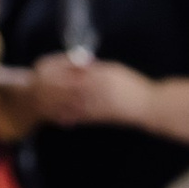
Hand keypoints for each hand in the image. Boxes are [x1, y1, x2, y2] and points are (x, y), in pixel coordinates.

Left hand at [30, 53, 146, 127]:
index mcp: (101, 76)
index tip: (46, 72)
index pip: (75, 72)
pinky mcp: (103, 117)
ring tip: (44, 107)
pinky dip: (71, 118)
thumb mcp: (115, 71)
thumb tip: (80, 67)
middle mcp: (98, 90)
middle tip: (39, 91)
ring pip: (74, 104)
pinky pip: (83, 118)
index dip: (60, 73)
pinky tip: (62, 120)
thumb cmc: (134, 86)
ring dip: (58, 106)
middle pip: (70, 88)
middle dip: (54, 90)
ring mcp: (100, 104)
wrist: (149, 106)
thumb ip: (97, 69)